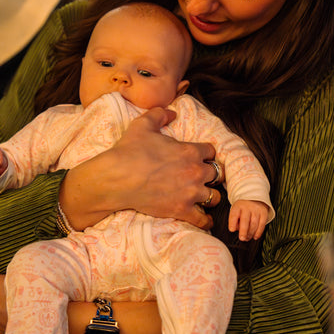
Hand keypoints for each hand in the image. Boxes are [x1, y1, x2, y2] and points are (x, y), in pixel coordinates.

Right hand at [59, 107, 220, 230]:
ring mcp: (190, 193)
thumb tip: (171, 112)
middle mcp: (195, 172)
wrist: (117, 178)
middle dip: (210, 174)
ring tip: (203, 196)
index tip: (201, 157)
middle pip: (216, 174)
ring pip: (214, 196)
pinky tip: (205, 220)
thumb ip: (160, 114)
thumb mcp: (143, 124)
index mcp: (190, 151)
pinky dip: (205, 220)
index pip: (211, 151)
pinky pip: (203, 219)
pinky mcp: (181, 210)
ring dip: (209, 195)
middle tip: (202, 176)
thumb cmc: (129, 150)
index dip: (206, 153)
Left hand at [228, 200, 268, 241]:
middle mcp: (247, 207)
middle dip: (243, 231)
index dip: (232, 223)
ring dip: (250, 233)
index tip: (232, 230)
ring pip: (254, 224)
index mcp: (238, 206)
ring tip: (247, 238)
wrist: (255, 199)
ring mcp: (256, 210)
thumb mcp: (236, 211)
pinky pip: (262, 224)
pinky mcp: (263, 213)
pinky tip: (255, 236)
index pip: (234, 214)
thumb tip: (235, 229)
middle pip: (245, 220)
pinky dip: (258, 232)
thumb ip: (234, 221)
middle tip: (242, 238)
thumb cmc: (243, 209)